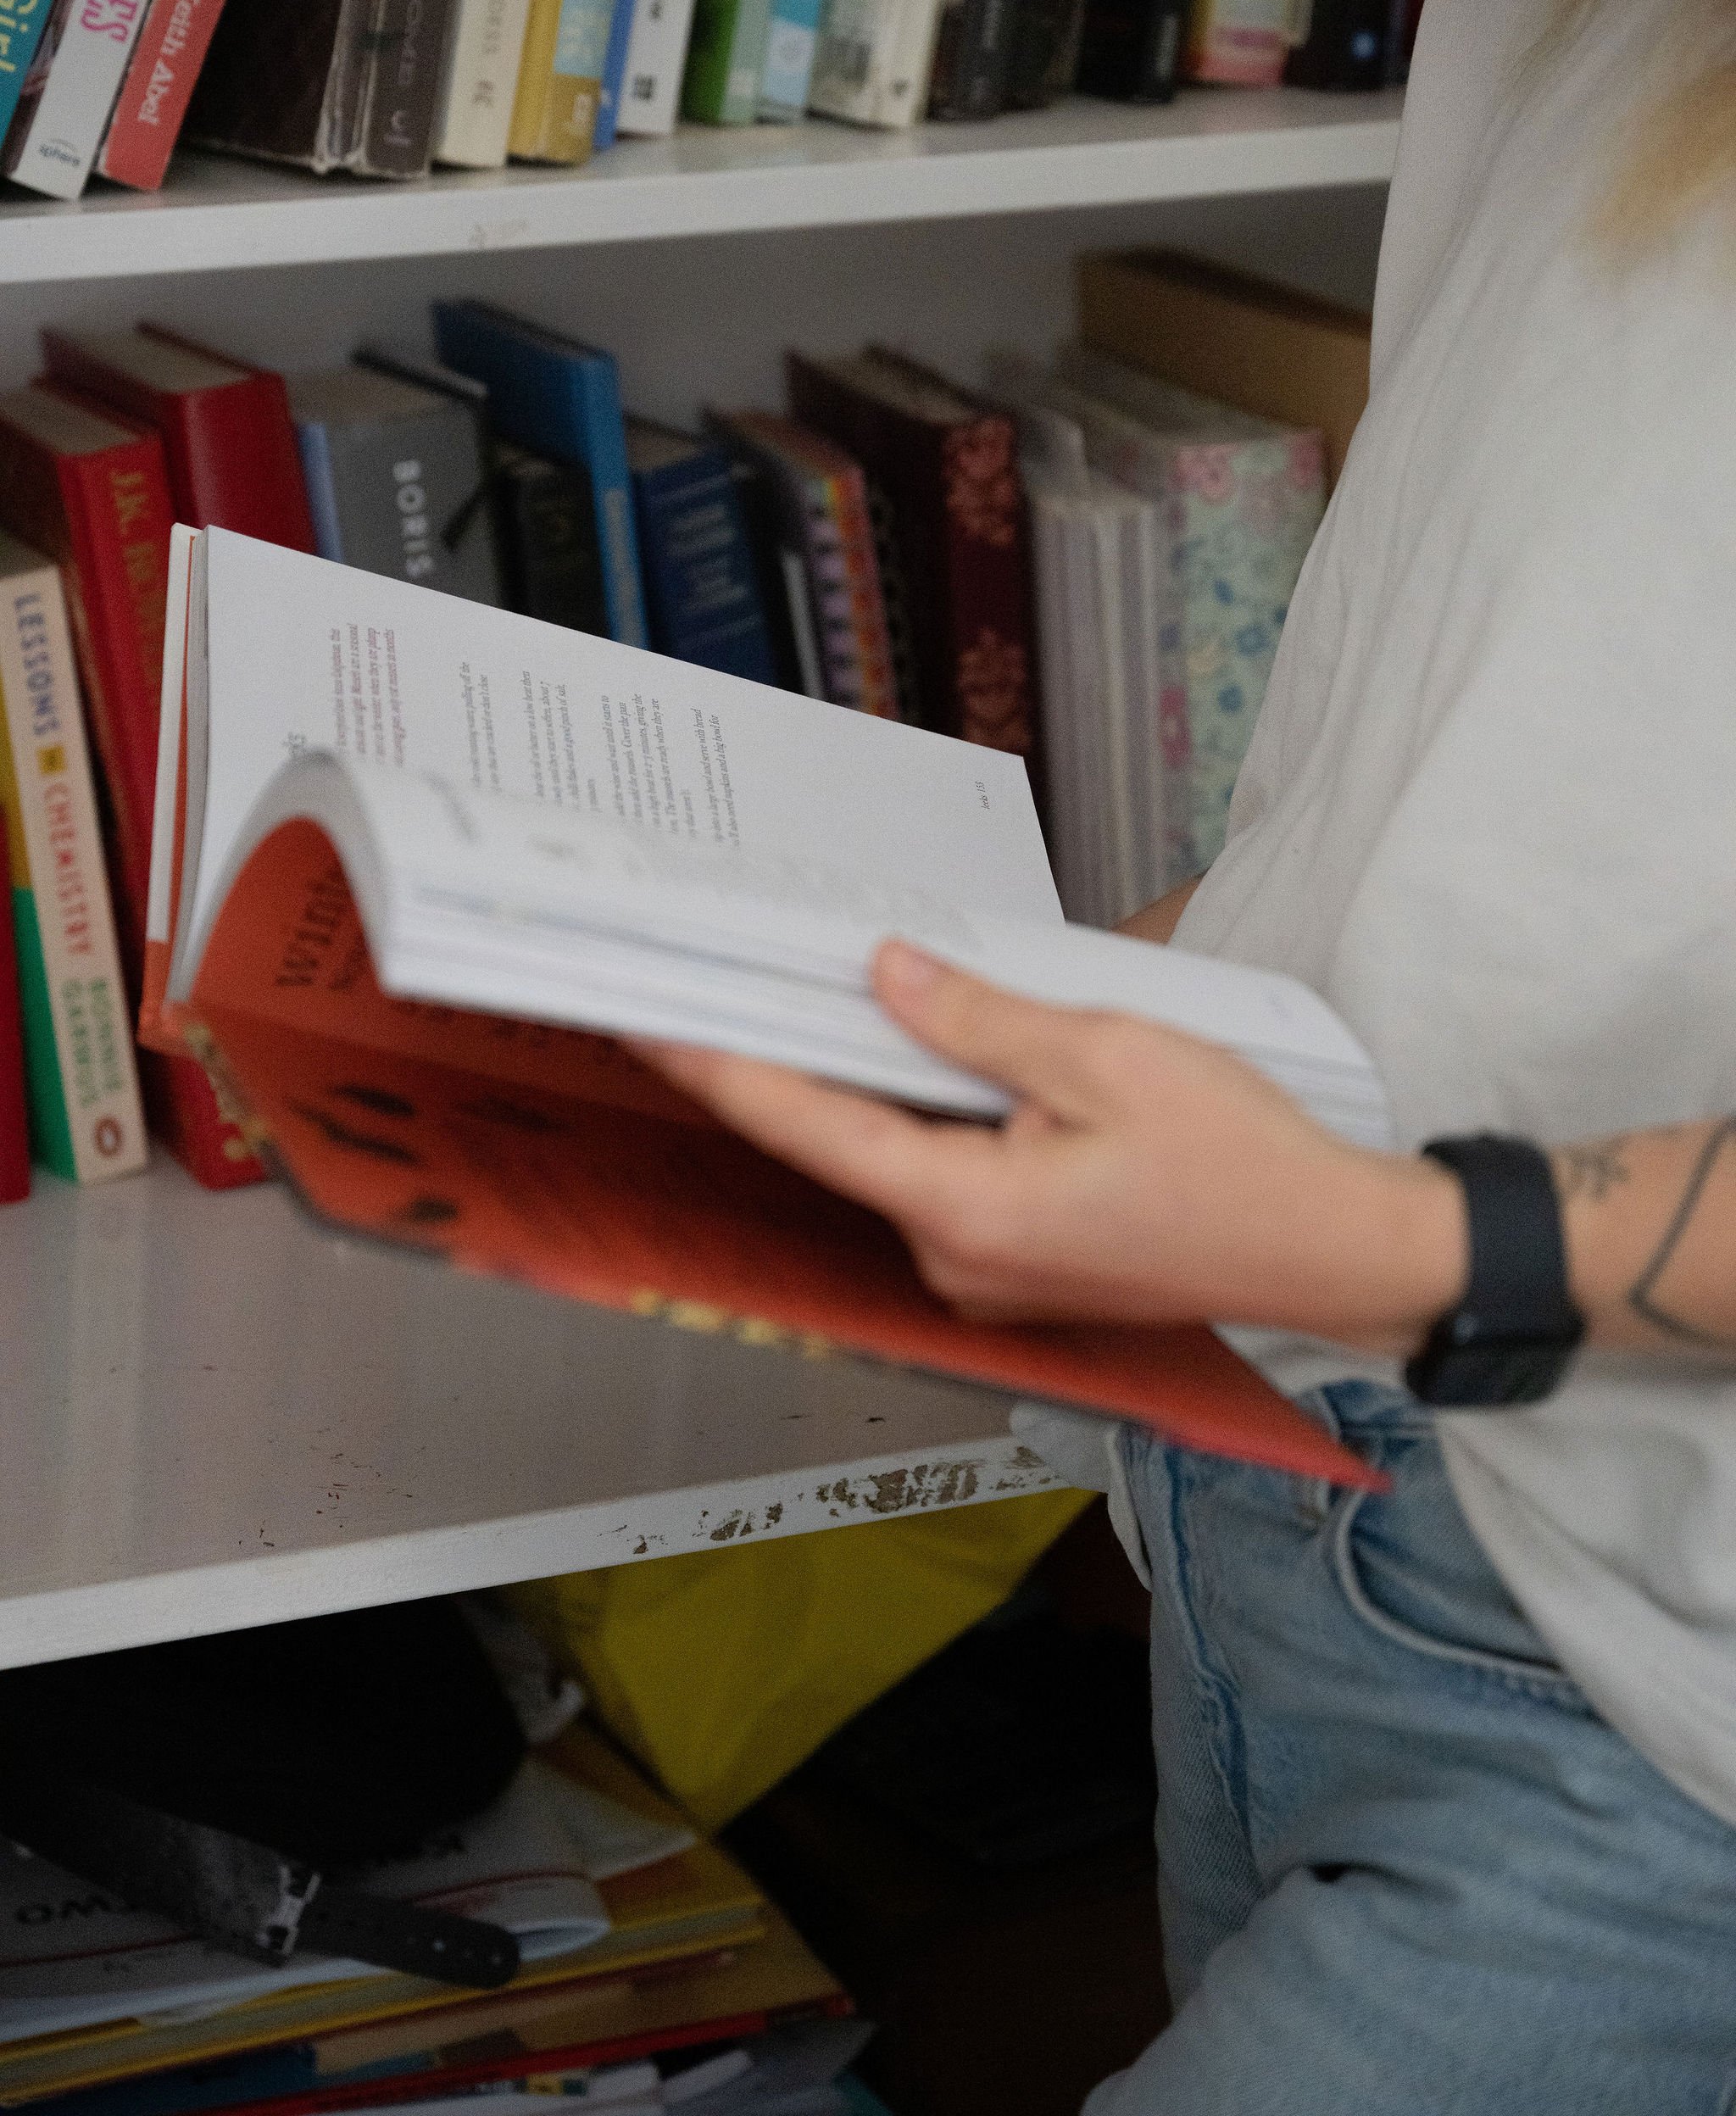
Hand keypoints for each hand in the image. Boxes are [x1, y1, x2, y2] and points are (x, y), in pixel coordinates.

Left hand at [634, 943, 1465, 1347]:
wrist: (1335, 1250)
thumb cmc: (1243, 1160)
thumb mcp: (1108, 1055)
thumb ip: (979, 1020)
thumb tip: (885, 975)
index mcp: (966, 1212)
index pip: (805, 1124)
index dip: (716, 1061)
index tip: (646, 1013)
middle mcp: (954, 1260)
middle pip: (842, 1140)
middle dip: (795, 1050)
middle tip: (739, 962)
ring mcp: (983, 1275)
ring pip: (893, 1155)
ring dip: (869, 1080)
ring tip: (834, 985)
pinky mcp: (1014, 1267)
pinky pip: (940, 1177)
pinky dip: (923, 1116)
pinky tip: (925, 1051)